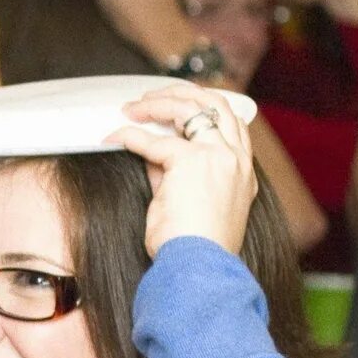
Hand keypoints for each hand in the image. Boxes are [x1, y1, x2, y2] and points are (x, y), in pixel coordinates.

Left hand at [112, 83, 257, 255]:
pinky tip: (115, 138)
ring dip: (158, 103)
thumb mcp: (186, 202)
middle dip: (182, 93)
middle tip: (150, 97)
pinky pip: (154, 140)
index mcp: (242, 172)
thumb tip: (150, 155)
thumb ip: (172, 174)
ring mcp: (220, 157)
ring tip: (132, 108)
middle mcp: (237, 160)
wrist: (198, 265)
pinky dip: (130, 136)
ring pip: (192, 108)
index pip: (229, 124)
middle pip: (217, 104)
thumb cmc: (192, 247)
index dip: (200, 108)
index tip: (172, 109)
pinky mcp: (193, 161)